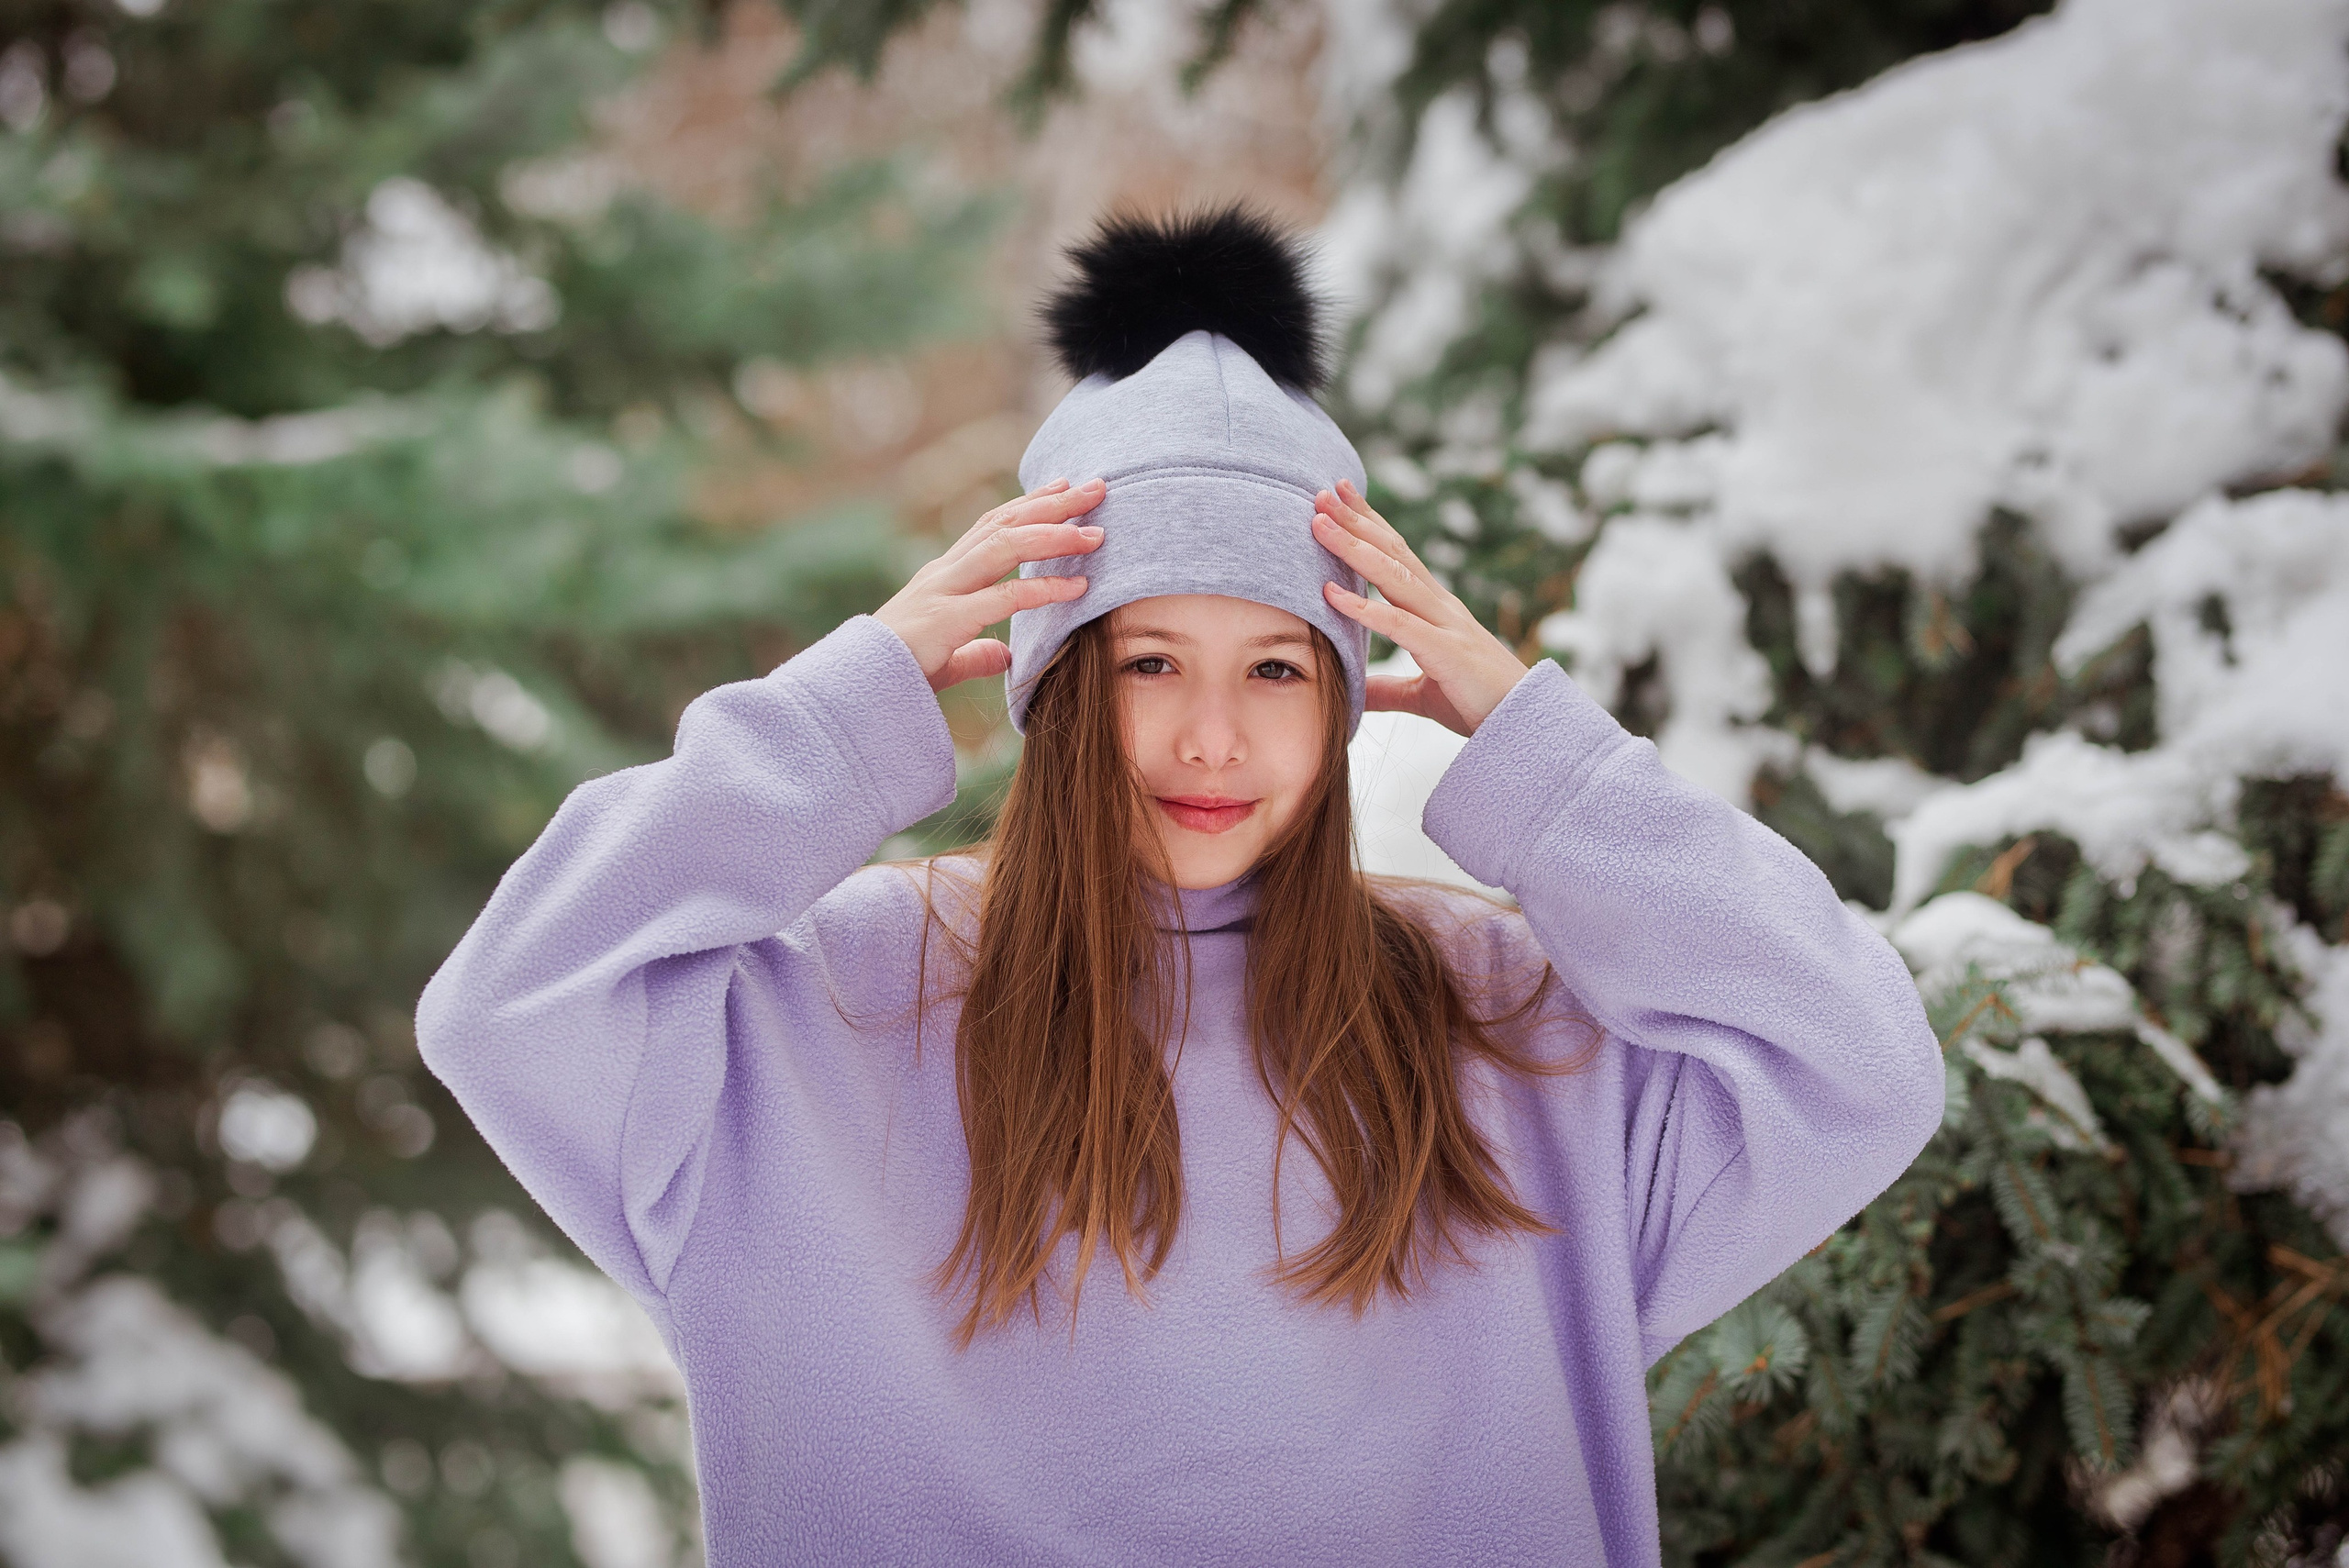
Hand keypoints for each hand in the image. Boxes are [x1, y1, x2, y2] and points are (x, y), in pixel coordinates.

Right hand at [875, 478, 1105, 691]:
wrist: (853, 689)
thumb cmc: (894, 673)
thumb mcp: (945, 660)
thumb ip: (975, 653)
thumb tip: (1004, 654)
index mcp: (942, 576)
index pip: (990, 527)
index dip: (1028, 504)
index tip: (1062, 486)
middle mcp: (944, 574)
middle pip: (1005, 524)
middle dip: (1053, 504)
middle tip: (1096, 487)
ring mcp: (944, 592)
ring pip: (1005, 546)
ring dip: (1054, 535)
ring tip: (1096, 533)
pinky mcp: (947, 620)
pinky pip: (1004, 598)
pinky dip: (1044, 590)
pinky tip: (1078, 587)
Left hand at [1313, 478, 1529, 735]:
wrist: (1526, 724)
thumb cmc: (1479, 704)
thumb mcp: (1422, 695)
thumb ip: (1387, 690)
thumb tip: (1353, 692)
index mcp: (1435, 610)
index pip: (1398, 556)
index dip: (1370, 524)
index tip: (1339, 496)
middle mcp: (1440, 606)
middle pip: (1393, 553)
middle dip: (1357, 521)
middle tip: (1321, 492)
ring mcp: (1445, 625)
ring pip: (1394, 576)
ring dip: (1354, 548)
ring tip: (1319, 524)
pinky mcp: (1446, 652)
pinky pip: (1399, 624)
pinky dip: (1365, 608)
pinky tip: (1331, 594)